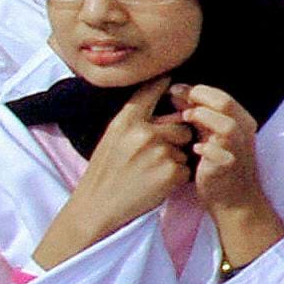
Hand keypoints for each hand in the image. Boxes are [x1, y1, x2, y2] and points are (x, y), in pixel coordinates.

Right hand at [54, 78, 192, 257]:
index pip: (150, 91)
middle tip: (152, 157)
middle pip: (181, 126)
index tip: (172, 77)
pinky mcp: (171, 173)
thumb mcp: (112, 137)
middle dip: (175, 140)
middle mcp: (144, 132)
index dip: (164, 82)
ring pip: (185, 149)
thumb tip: (160, 96)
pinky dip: (176, 178)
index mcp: (126, 121)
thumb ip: (134, 119)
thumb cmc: (106, 171)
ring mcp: (159, 152)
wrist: (97, 207)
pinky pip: (186, 169)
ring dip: (175, 160)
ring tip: (151, 172)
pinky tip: (155, 184)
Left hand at [173, 84, 268, 218]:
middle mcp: (244, 132)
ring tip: (184, 119)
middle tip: (174, 98)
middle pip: (225, 103)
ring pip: (226, 126)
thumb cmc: (218, 165)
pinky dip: (204, 147)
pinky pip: (217, 152)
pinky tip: (194, 149)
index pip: (221, 96)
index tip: (174, 90)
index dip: (197, 90)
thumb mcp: (211, 135)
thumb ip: (198, 116)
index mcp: (241, 121)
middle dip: (198, 97)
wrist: (234, 200)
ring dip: (203, 118)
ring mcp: (238, 150)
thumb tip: (177, 93)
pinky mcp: (229, 167)